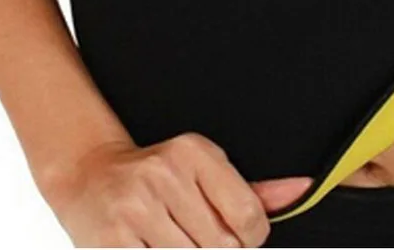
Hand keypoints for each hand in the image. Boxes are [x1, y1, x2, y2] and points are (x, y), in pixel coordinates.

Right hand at [44, 133, 311, 247]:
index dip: (252, 238)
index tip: (242, 236)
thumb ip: (254, 188)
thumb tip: (303, 189)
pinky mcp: (112, 239)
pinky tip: (158, 246)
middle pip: (222, 245)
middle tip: (200, 237)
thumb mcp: (206, 169)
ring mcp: (136, 207)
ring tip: (177, 240)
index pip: (248, 215)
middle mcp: (165, 174)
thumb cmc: (157, 175)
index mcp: (194, 153)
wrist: (90, 175)